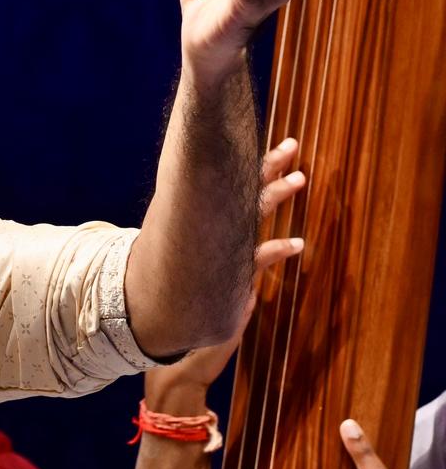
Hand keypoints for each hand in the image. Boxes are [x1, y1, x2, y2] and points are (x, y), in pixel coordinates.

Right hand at [145, 138, 305, 403]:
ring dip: (274, 196)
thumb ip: (216, 231)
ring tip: (299, 180)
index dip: (259, 165)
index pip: (236, 186)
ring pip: (249, 215)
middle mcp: (215, 230)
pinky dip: (277, 251)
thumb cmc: (190, 286)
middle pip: (243, 190)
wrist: (169, 322)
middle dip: (268, 166)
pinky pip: (256, 259)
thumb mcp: (201, 253)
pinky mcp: (231, 277)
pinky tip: (297, 244)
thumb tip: (235, 210)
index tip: (282, 147)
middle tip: (291, 146)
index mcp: (210, 221)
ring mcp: (222, 251)